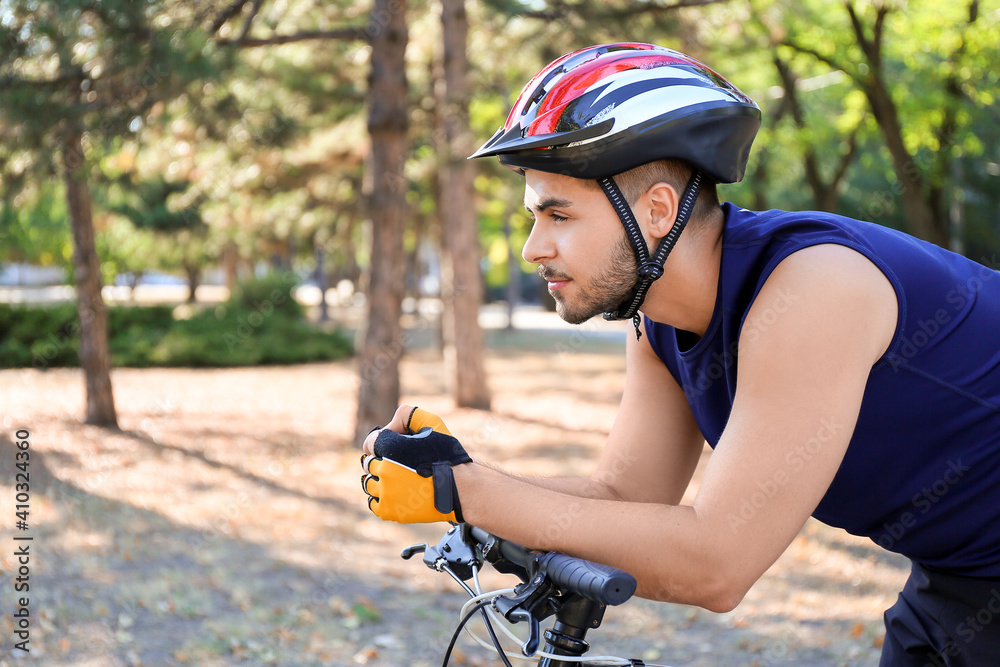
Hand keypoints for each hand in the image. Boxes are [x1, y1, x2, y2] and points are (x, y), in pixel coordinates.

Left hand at [361, 406, 471, 522]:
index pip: (370, 443)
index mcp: (389, 446)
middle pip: (369, 463)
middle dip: (382, 461)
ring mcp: (385, 492)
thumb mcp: (431, 422)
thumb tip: (389, 427)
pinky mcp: (389, 510)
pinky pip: (374, 503)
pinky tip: (398, 494)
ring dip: (380, 480)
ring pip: (369, 484)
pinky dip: (382, 499)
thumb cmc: (448, 456)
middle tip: (402, 465)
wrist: (460, 489)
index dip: (383, 443)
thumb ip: (407, 414)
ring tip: (400, 480)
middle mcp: (383, 469)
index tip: (398, 448)